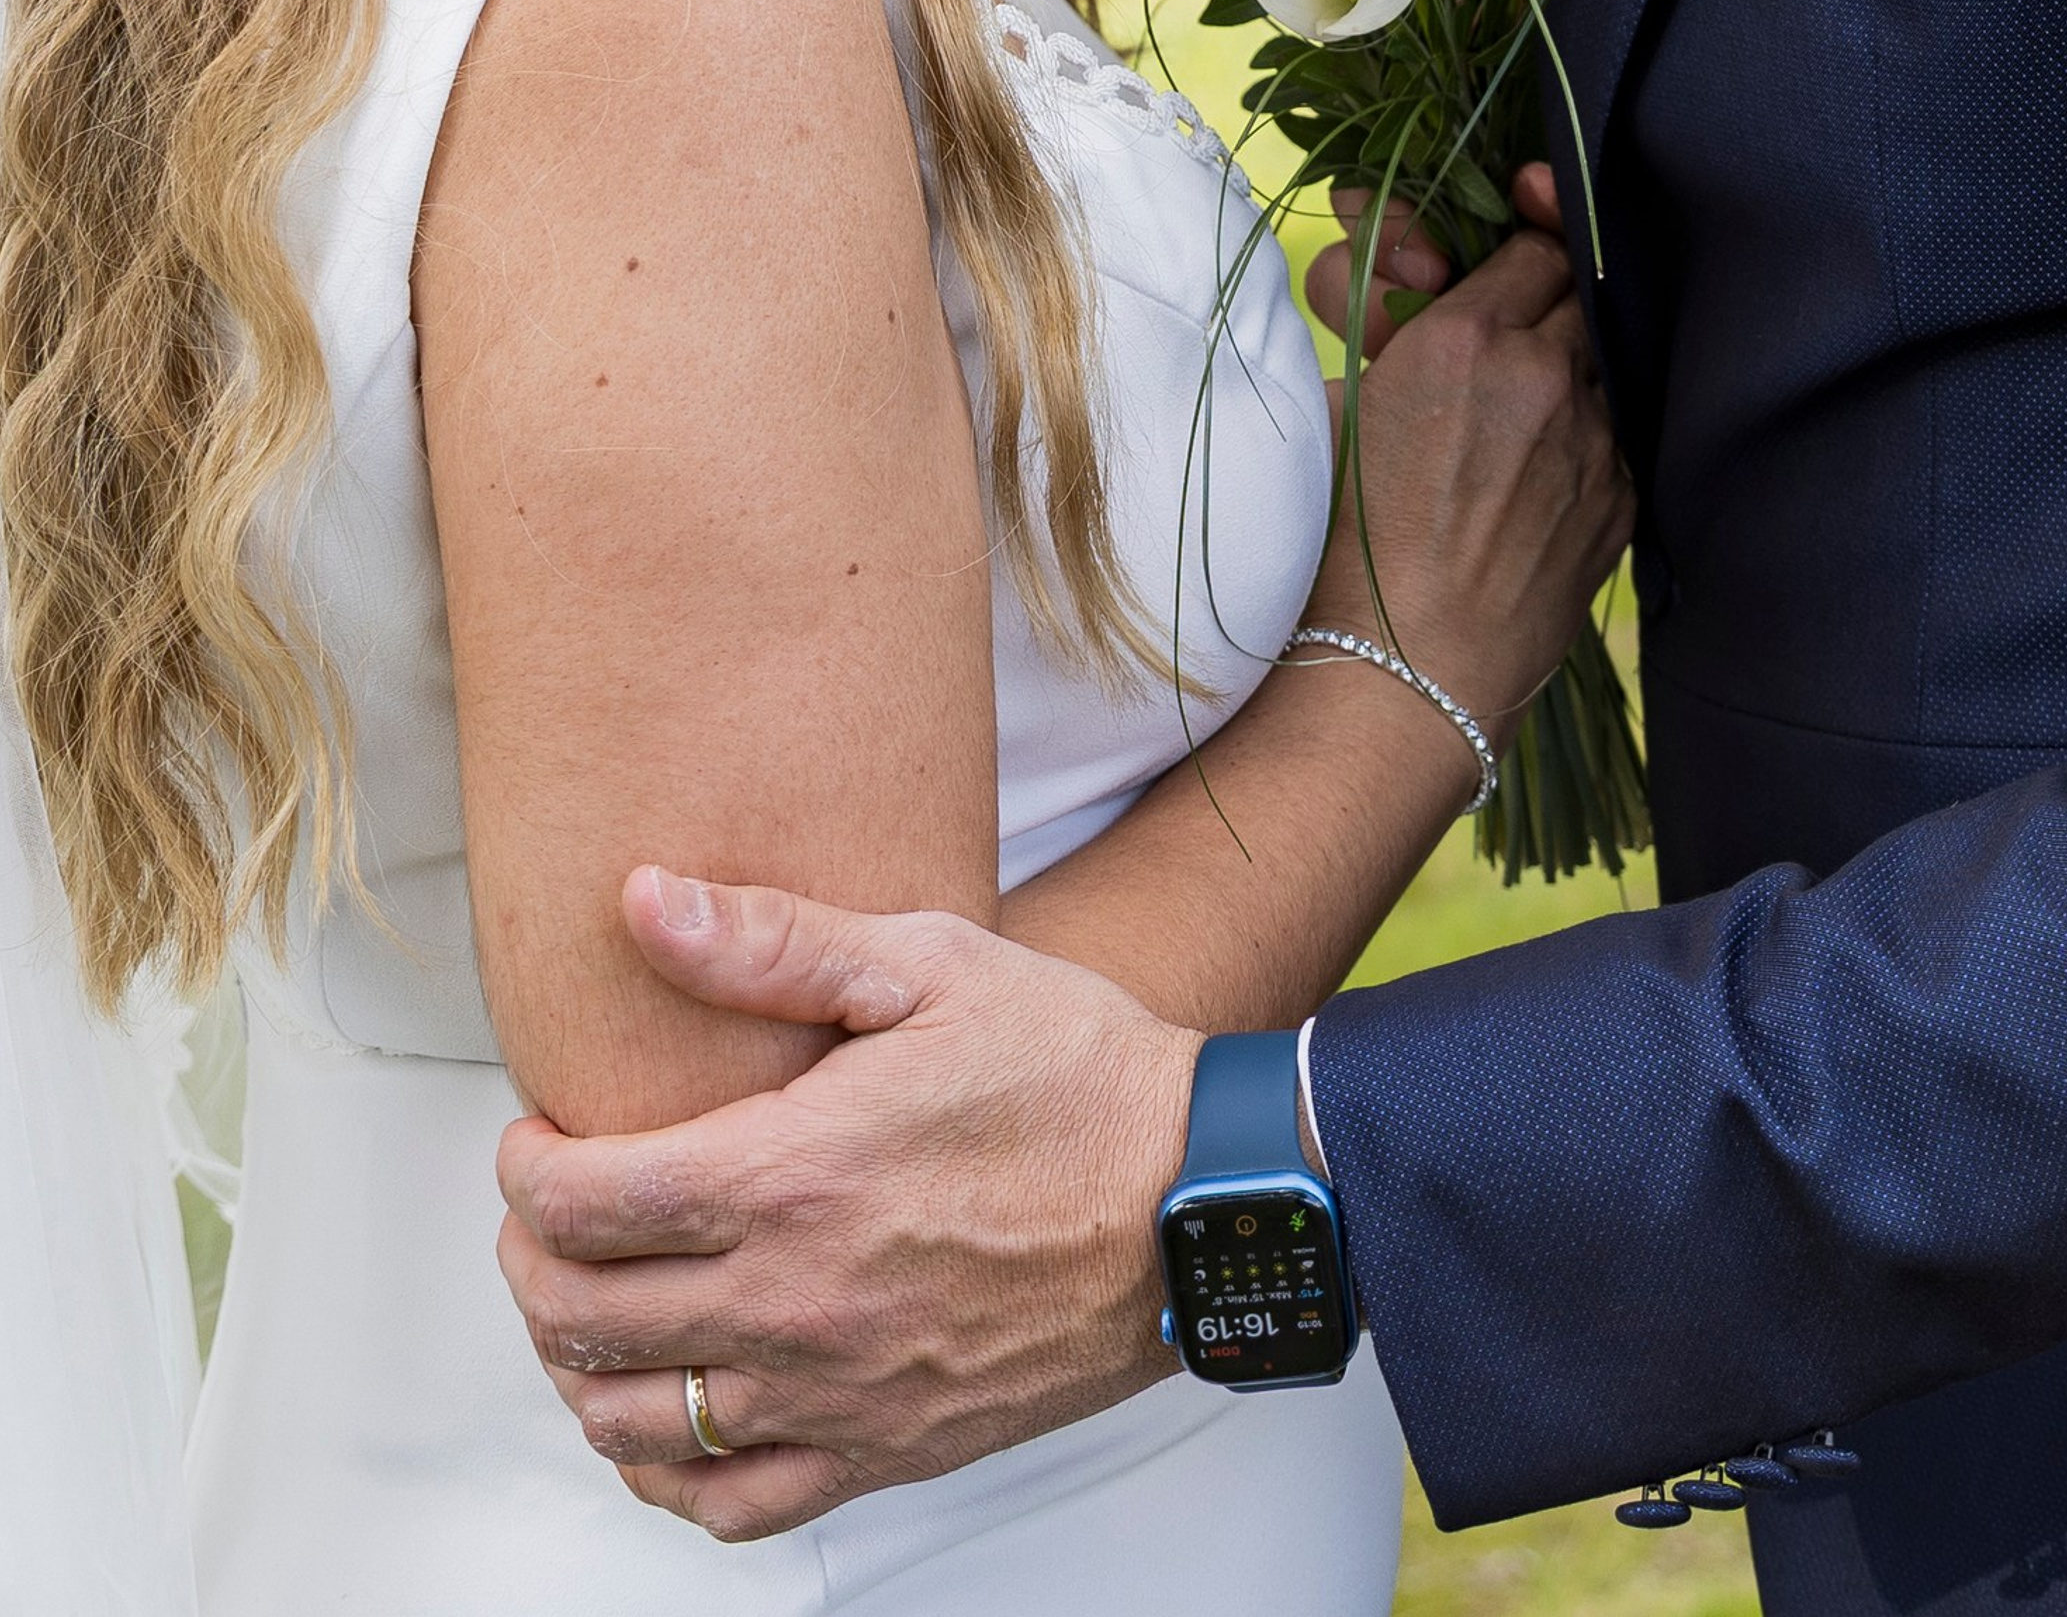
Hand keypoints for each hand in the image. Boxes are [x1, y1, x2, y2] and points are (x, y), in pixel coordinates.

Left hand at [497, 875, 1197, 1544]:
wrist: (1199, 1199)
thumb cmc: (1076, 1072)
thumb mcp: (931, 963)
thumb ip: (774, 939)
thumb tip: (644, 902)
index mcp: (792, 1177)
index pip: (583, 1204)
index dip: (526, 1170)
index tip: (535, 1136)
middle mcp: (796, 1302)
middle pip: (580, 1319)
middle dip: (530, 1261)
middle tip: (547, 1213)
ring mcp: (836, 1392)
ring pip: (634, 1424)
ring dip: (578, 1367)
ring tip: (591, 1304)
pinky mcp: (885, 1451)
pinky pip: (730, 1505)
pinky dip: (666, 1475)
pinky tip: (663, 1422)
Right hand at [1300, 179, 1631, 739]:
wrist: (1400, 675)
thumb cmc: (1341, 545)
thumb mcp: (1336, 408)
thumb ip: (1390, 330)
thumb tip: (1425, 296)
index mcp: (1461, 339)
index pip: (1530, 242)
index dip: (1515, 245)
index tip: (1501, 255)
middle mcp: (1542, 375)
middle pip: (1575, 290)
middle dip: (1542, 300)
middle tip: (1503, 331)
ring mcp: (1593, 440)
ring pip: (1599, 361)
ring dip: (1564, 368)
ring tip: (1513, 413)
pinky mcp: (1619, 499)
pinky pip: (1613, 434)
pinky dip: (1581, 435)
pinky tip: (1536, 472)